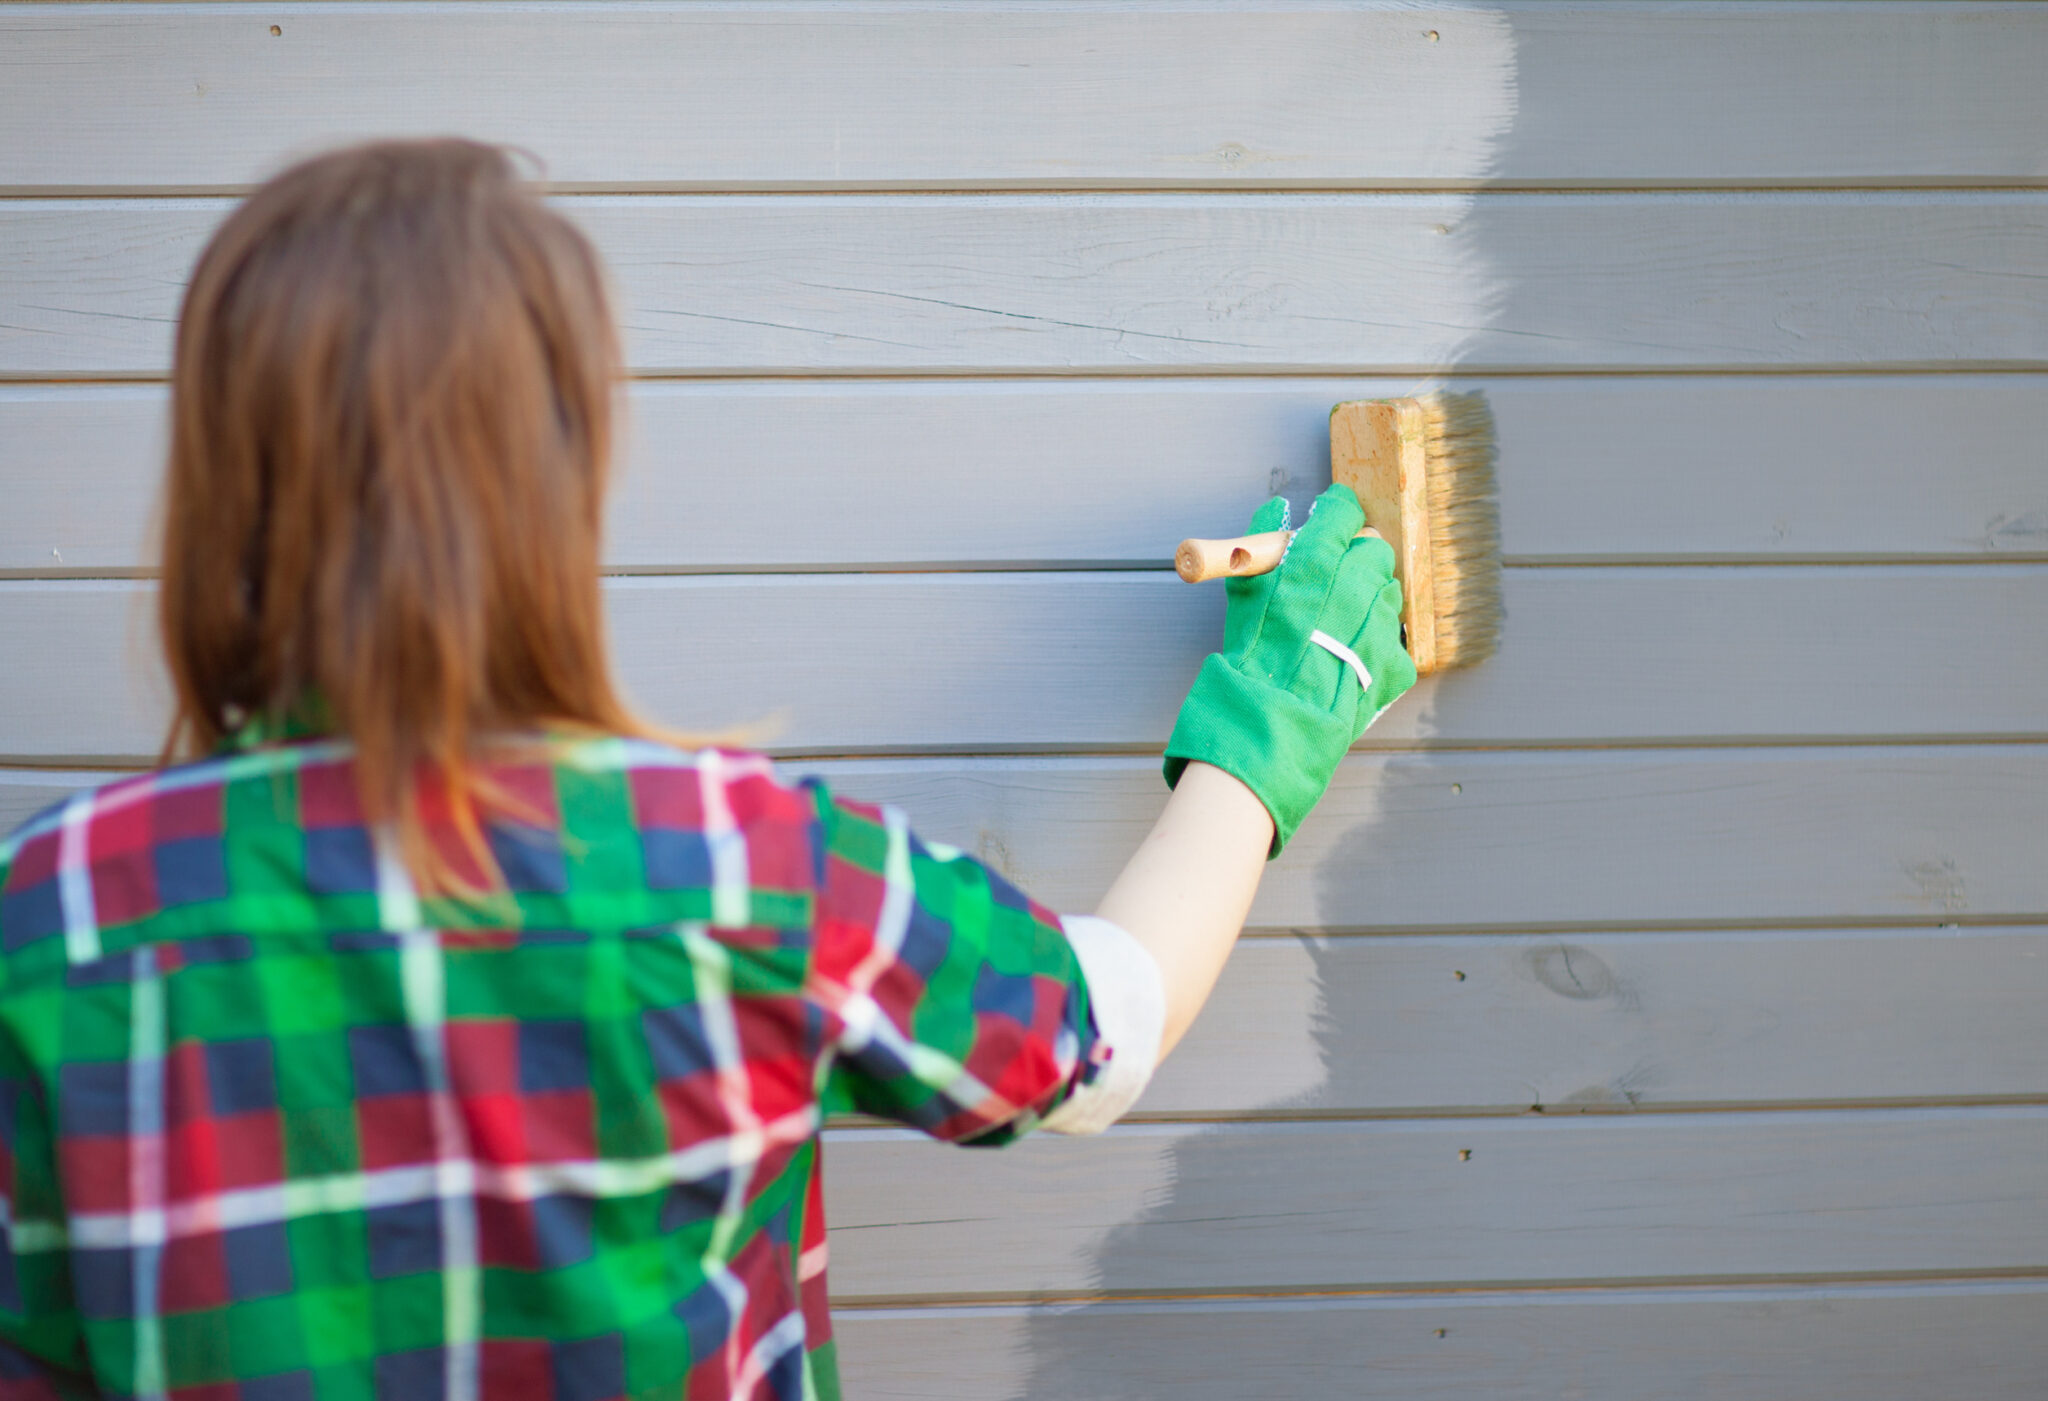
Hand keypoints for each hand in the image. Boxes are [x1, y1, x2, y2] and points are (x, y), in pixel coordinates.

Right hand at [1162, 482, 1416, 854]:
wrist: (1273, 721)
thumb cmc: (1252, 659)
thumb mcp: (1245, 595)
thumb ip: (1260, 547)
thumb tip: (1275, 510)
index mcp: (1316, 561)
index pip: (1344, 512)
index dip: (1338, 516)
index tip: (1333, 524)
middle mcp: (1356, 584)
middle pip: (1375, 550)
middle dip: (1359, 559)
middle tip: (1338, 579)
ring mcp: (1381, 622)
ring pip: (1389, 592)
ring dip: (1370, 602)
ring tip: (1341, 628)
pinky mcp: (1394, 660)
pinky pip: (1395, 640)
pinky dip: (1378, 647)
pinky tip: (1351, 660)